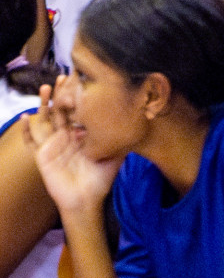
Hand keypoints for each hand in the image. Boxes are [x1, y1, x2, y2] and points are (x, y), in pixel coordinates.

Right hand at [24, 82, 123, 220]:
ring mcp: (53, 145)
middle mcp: (66, 137)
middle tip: (63, 77)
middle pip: (61, 110)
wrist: (87, 200)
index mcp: (82, 134)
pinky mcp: (42, 156)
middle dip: (61, 94)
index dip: (78, 96)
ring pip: (45, 121)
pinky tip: (24, 118)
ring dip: (43, 105)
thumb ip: (124, 139)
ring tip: (44, 89)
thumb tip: (144, 122)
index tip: (82, 79)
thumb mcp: (116, 155)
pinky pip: (31, 142)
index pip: (78, 110)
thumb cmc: (100, 179)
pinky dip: (27, 130)